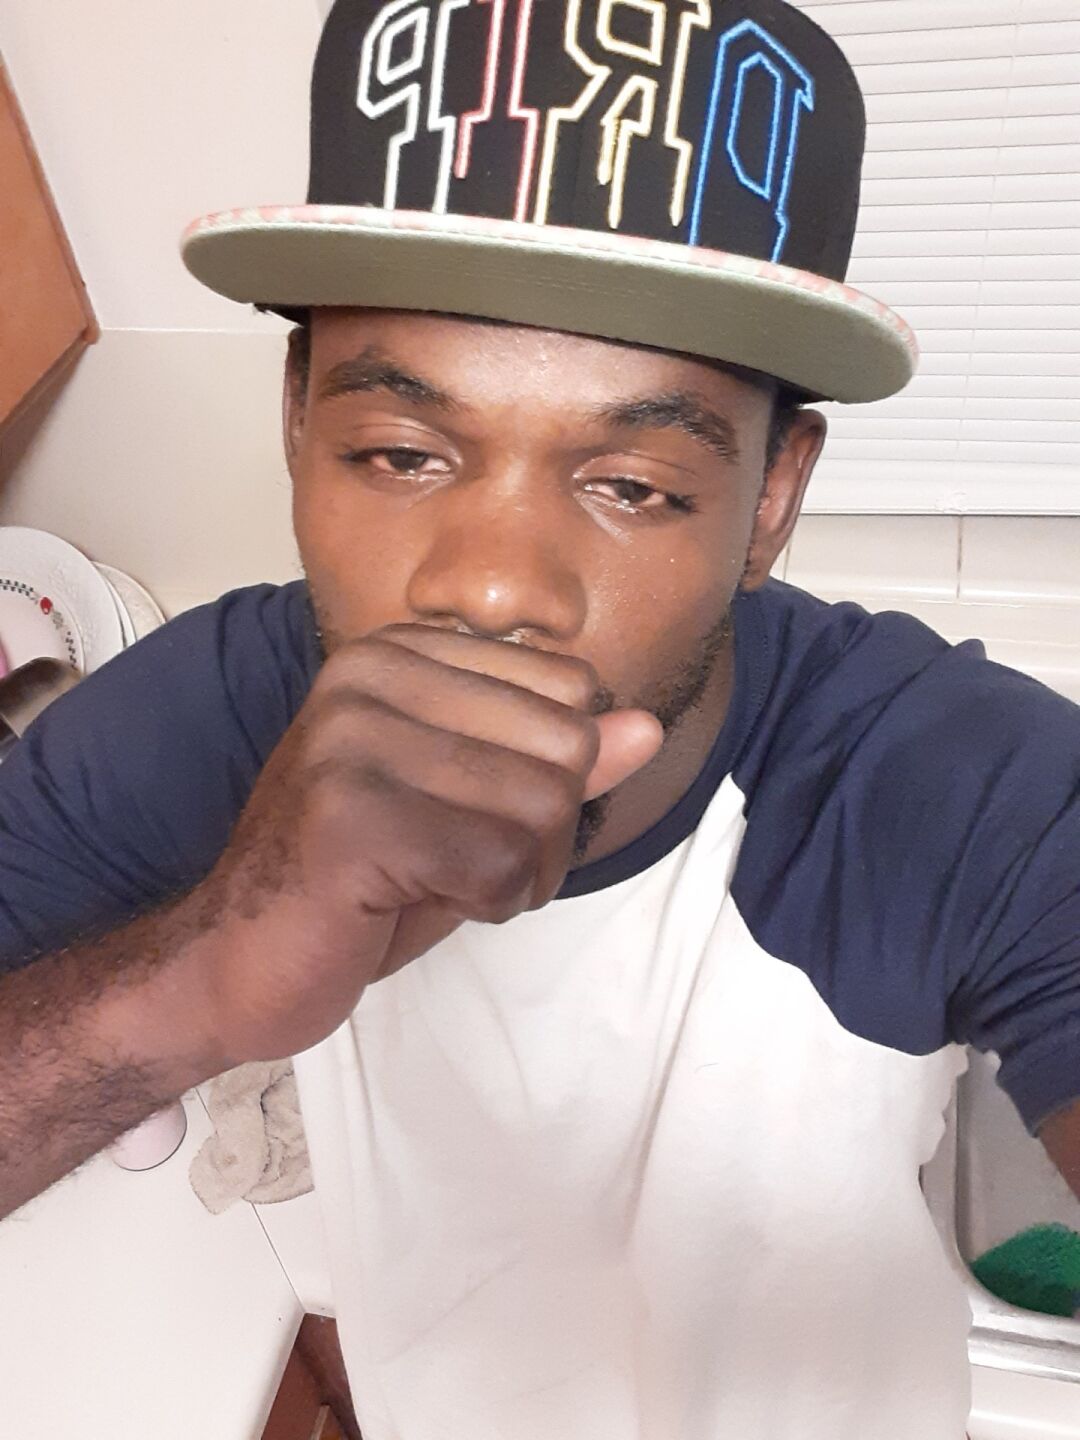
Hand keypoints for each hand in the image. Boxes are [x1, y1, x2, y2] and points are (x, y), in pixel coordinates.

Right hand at [194, 625, 662, 1062]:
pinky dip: (486, 905)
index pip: (571, 691)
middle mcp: (374, 674)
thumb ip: (558, 761)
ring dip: (516, 875)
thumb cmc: (361, 881)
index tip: (470, 810)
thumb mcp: (476, 805)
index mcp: (400, 651)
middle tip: (457, 862)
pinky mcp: (350, 817)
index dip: (551, 774)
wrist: (233, 959)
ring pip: (543, 808)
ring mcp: (355, 740)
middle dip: (542, 833)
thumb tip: (647, 727)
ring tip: (434, 881)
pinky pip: (500, 865)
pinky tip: (412, 903)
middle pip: (568, 748)